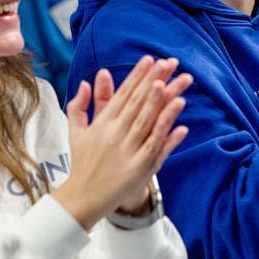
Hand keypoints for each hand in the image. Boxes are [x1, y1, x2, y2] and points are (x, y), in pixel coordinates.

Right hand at [54, 56, 191, 229]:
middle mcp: (115, 134)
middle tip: (171, 63)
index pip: (124, 94)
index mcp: (103, 123)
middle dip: (156, 80)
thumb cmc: (83, 163)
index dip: (138, 76)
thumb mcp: (76, 132)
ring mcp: (128, 151)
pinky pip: (156, 148)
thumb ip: (79, 105)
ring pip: (149, 122)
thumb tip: (86, 81)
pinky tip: (182, 124)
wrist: (83, 198)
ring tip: (178, 85)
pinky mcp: (139, 169)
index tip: (151, 60)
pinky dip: (168, 136)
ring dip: (164, 103)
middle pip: (140, 103)